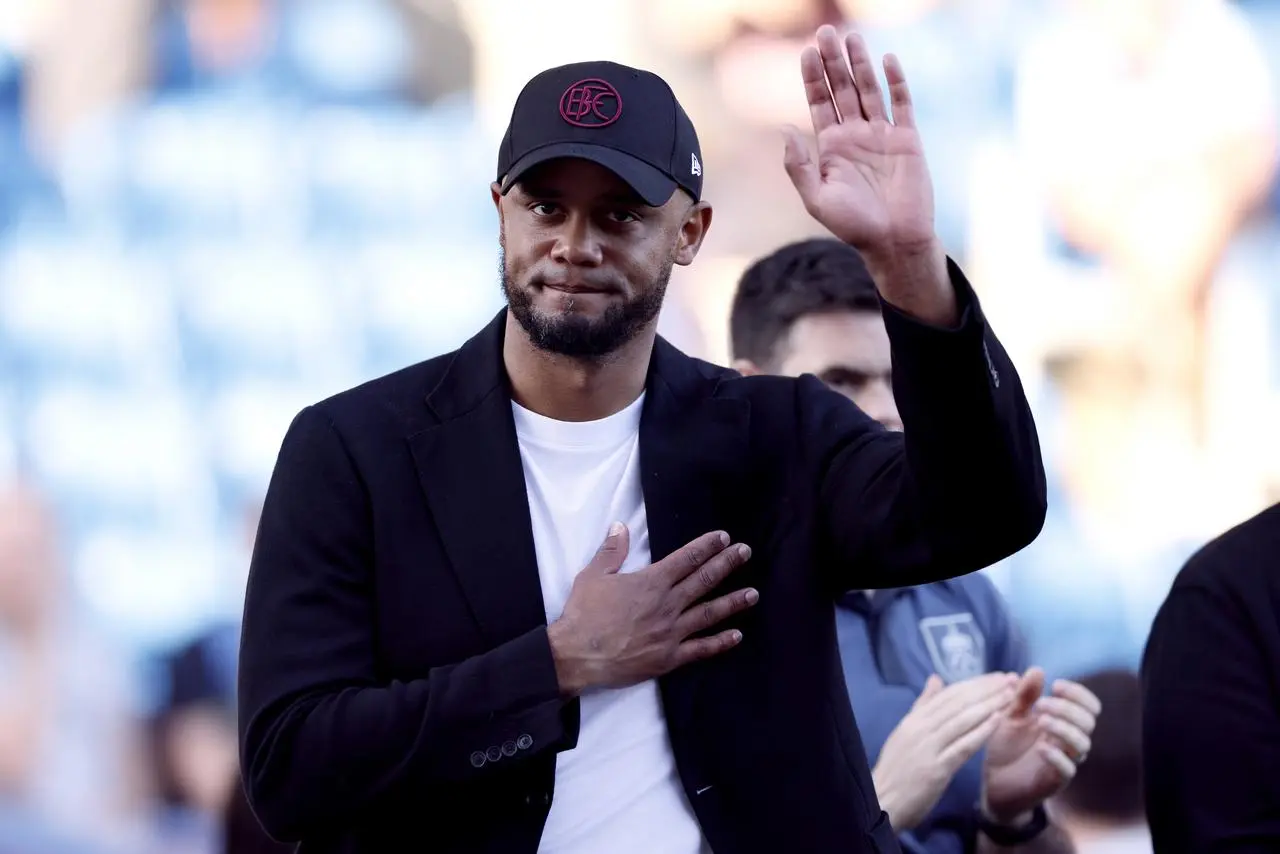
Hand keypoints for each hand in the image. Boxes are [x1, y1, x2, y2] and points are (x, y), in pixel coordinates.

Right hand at [547, 525, 757, 694]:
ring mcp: (671, 632)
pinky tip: (736, 635)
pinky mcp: (669, 658)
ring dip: (732, 602)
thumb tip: (621, 526)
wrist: (577, 655)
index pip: (686, 559)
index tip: (724, 538)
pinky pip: (701, 649)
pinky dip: (720, 642)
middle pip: (704, 580)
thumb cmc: (584, 614)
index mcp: (651, 582)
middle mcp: (667, 605)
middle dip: (726, 564)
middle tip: (745, 553)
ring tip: (752, 593)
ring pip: (709, 613)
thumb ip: (612, 551)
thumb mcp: (593, 575)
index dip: (707, 546)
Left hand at [784, 25, 953, 324]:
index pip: (819, 103)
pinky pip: (901, 104)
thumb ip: (798, 166)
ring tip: (851, 37)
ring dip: (860, 64)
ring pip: (869, 90)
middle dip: (833, 61)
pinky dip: (895, 82)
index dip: (813, 77)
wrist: (894, 241)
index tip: (806, 52)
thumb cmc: (853, 226)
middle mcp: (855, 136)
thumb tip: (784, 130)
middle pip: (842, 89)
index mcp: (831, 147)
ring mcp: (882, 135)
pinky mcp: (907, 140)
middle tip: (825, 32)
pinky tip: (887, 60)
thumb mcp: (816, 198)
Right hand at [872, 672, 1017, 830]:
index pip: (949, 695)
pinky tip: (998, 720)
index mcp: (914, 719)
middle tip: (1012, 679)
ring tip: (1010, 695)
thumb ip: (922, 706)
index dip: (976, 684)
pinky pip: (963, 746)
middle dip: (987, 690)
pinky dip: (981, 731)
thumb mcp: (905, 732)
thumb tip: (936, 679)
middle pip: (959, 703)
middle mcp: (921, 728)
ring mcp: (929, 747)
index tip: (998, 676)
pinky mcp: (937, 768)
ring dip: (989, 705)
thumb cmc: (896, 769)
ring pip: (963, 720)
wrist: (883, 801)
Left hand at [982, 668, 1101, 824]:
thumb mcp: (1010, 715)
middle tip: (1042, 704)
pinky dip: (1056, 756)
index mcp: (1063, 722)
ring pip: (1083, 745)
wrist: (993, 780)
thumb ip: (1023, 695)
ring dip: (1064, 729)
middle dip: (1068, 709)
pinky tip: (1041, 747)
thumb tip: (1036, 669)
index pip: (1088, 705)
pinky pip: (1067, 770)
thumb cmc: (1006, 745)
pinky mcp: (1056, 781)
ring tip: (1041, 720)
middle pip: (1088, 722)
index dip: (1078, 693)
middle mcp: (1068, 741)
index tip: (1056, 685)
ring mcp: (1065, 761)